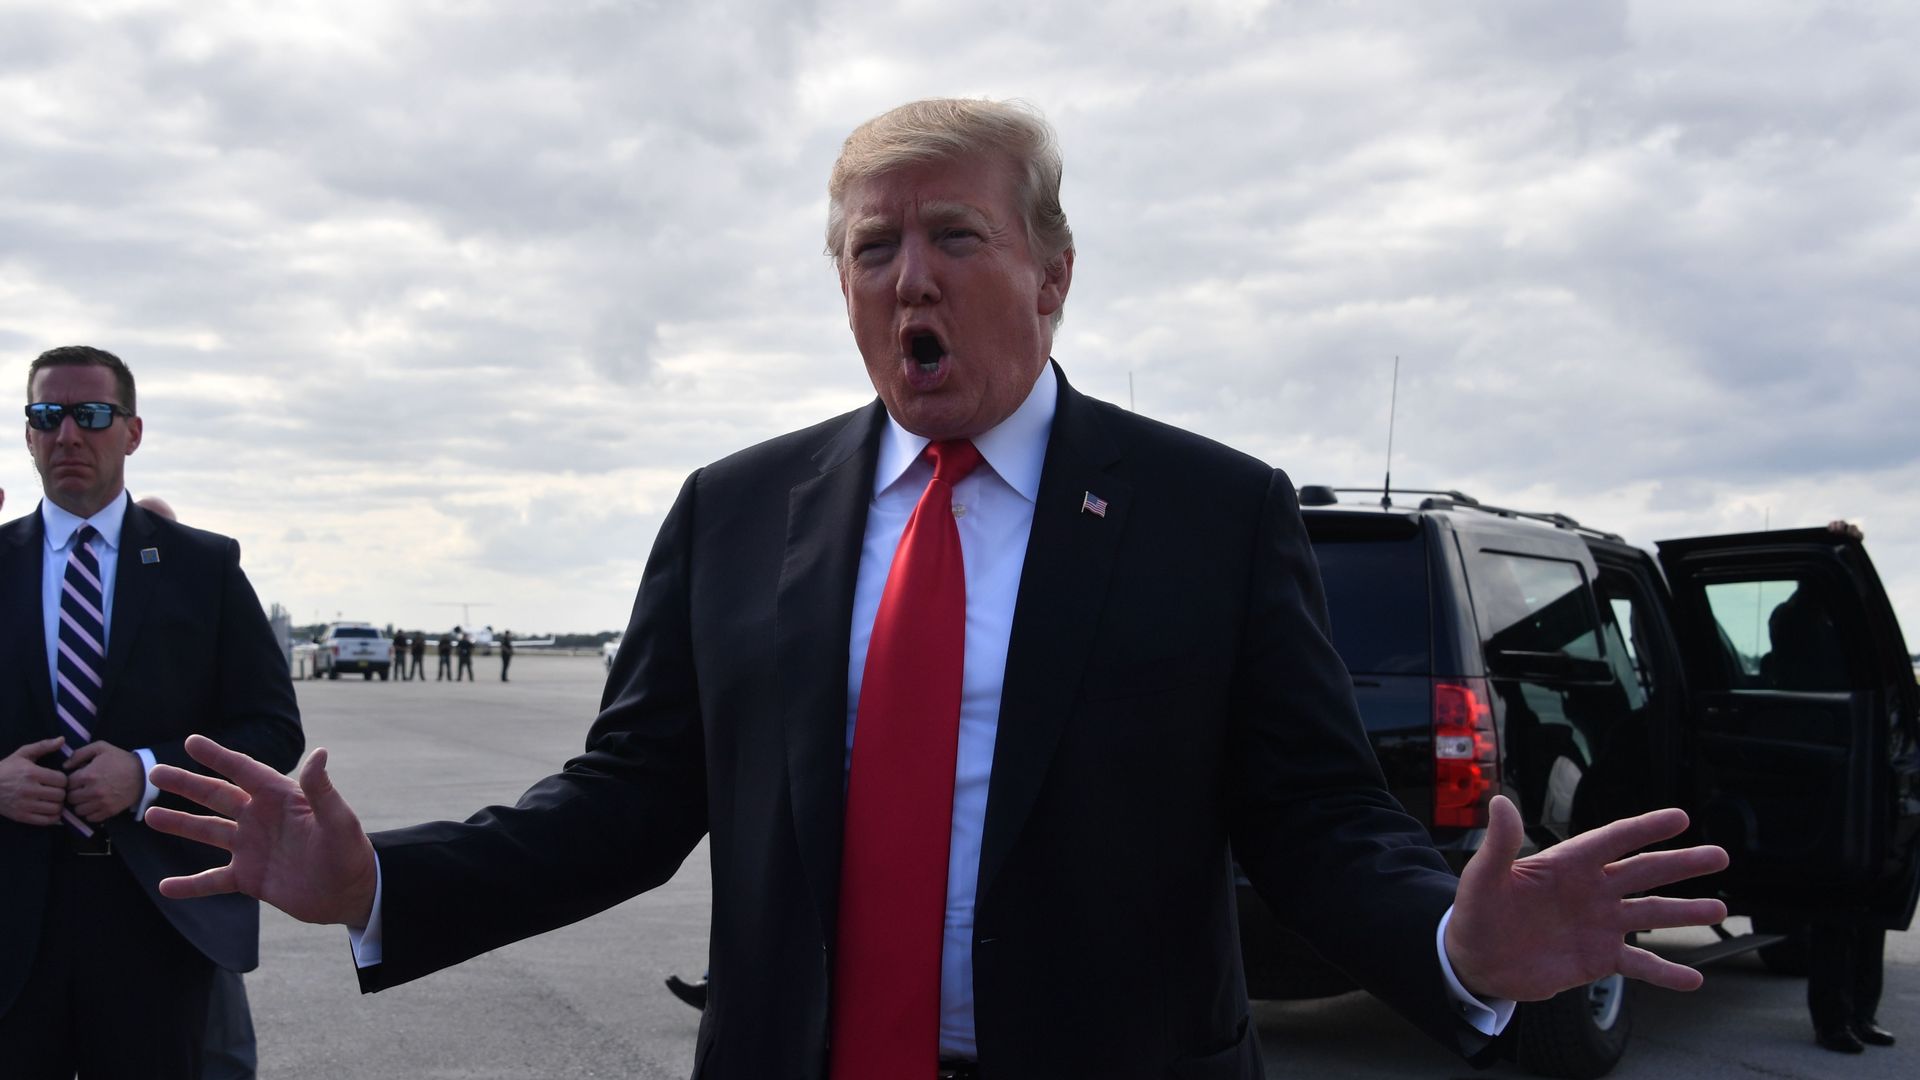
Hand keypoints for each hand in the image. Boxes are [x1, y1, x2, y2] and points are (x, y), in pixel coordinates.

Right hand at [0, 737, 68, 825]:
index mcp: (32, 773)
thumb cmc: (6, 769)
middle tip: (57, 791)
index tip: (58, 780)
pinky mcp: (21, 817)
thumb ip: (43, 746)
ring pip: (56, 809)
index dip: (63, 780)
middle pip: (60, 795)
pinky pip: (46, 821)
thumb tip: (62, 739)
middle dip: (62, 792)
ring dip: (58, 805)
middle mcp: (29, 790)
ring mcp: (25, 805)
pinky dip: (53, 817)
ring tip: (53, 800)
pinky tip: (49, 810)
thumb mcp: (22, 754)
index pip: (62, 780)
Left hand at [64, 741, 143, 822]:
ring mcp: (101, 803)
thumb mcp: (101, 748)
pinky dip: (89, 813)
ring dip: (80, 804)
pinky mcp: (109, 811)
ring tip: (87, 798)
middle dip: (74, 793)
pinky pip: (90, 818)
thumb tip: (64, 766)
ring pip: (78, 810)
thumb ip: (79, 753)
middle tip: (81, 789)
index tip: (77, 779)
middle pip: (70, 798)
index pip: (66, 784)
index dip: (70, 781)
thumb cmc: (120, 759)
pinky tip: (94, 804)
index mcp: (87, 775)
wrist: (144, 774)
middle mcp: (92, 791)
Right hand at [147, 734, 379, 926]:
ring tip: (149, 816)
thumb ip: (322, 790)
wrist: (351, 894)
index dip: (218, 756)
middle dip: (186, 784)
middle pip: (216, 796)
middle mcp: (261, 819)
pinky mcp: (249, 878)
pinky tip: (164, 887)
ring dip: (180, 824)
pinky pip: (212, 880)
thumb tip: (319, 753)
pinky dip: (190, 885)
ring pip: (208, 832)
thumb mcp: (338, 820)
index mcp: (281, 798)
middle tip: (153, 772)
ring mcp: (252, 848)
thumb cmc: (350, 852)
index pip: (244, 770)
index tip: (191, 741)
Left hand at [1445, 795, 1729, 1001]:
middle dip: (1682, 864)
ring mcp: (1599, 924)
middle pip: (1644, 872)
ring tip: (1719, 908)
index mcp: (1568, 864)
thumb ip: (1499, 844)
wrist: (1475, 960)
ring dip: (1685, 912)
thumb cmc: (1477, 912)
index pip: (1613, 839)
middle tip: (1719, 856)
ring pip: (1651, 914)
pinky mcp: (1598, 958)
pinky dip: (1666, 973)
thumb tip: (1500, 802)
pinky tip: (1694, 979)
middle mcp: (1591, 891)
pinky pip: (1640, 964)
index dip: (1645, 827)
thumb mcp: (1483, 878)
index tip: (1680, 817)